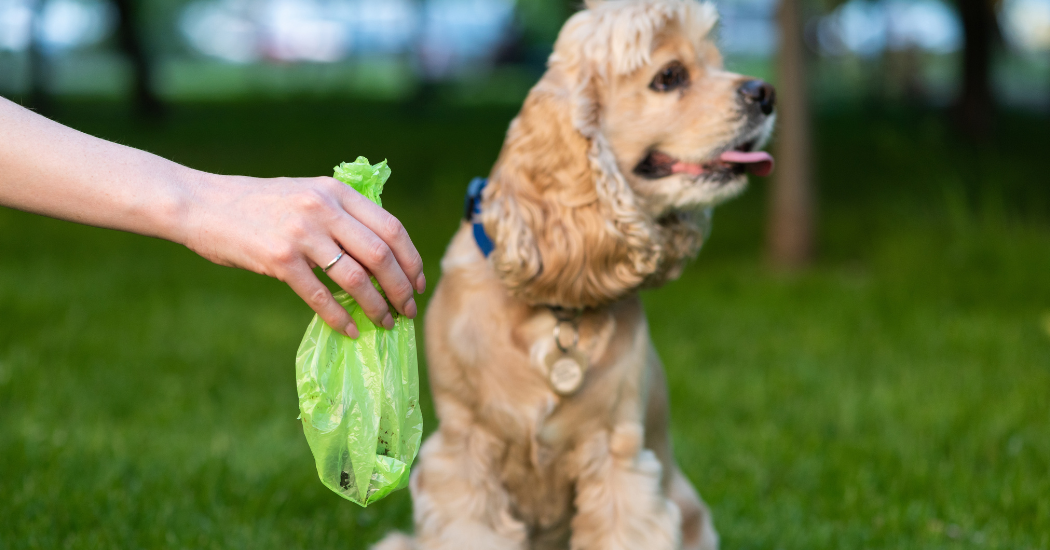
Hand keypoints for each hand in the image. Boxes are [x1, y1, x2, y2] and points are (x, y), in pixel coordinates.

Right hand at [182, 173, 424, 337]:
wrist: (202, 204)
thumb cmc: (257, 204)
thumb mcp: (306, 192)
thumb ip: (341, 213)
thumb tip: (380, 252)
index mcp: (336, 191)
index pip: (392, 228)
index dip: (412, 260)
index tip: (418, 283)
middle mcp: (323, 208)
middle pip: (382, 255)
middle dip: (402, 288)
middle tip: (408, 310)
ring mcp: (302, 233)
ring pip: (357, 278)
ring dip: (377, 306)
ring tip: (385, 322)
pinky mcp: (279, 259)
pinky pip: (320, 295)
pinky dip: (339, 316)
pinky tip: (349, 329)